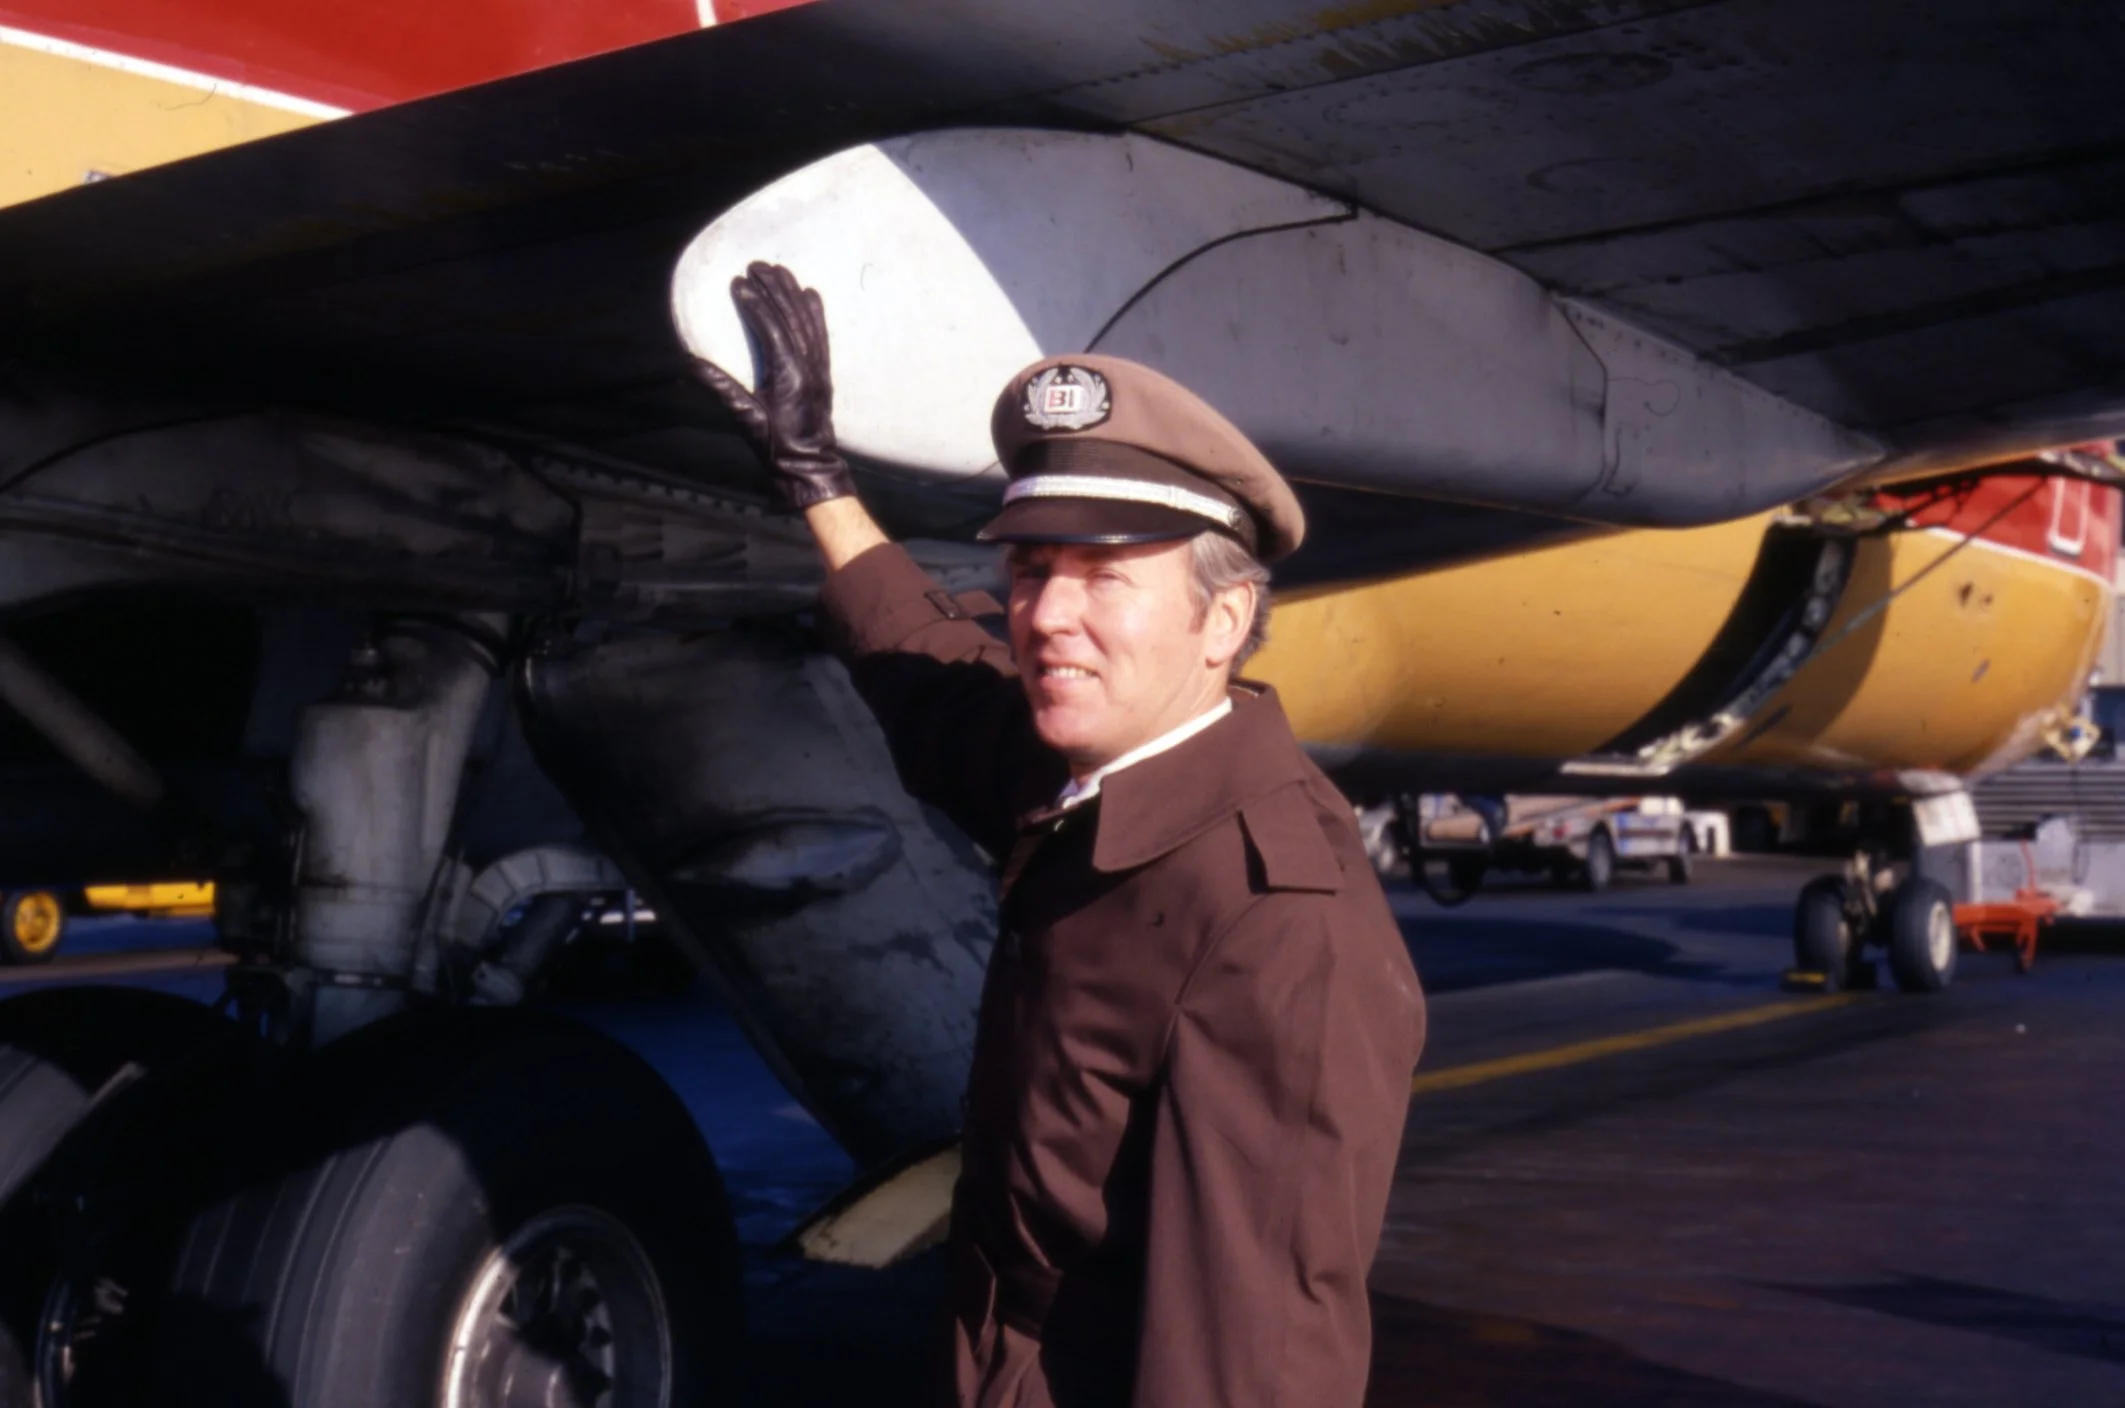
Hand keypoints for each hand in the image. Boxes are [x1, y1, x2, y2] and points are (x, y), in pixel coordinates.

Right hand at [691, 262, 854, 510]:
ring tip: (780, 270)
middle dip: (774, 289)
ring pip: (807, 322)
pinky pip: (821, 336)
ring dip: (792, 295)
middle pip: (791, 318)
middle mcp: (808, 367)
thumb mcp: (745, 419)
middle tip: (757, 265)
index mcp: (790, 375)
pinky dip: (816, 314)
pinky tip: (811, 295)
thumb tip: (690, 365)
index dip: (755, 305)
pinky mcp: (824, 374)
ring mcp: (819, 369)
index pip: (771, 329)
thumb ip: (721, 389)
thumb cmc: (776, 447)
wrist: (809, 468)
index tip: (739, 283)